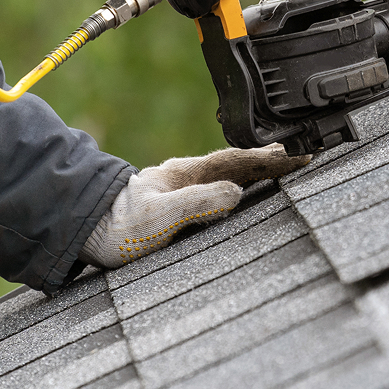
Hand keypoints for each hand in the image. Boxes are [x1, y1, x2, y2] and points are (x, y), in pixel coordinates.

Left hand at [79, 144, 308, 267]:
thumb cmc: (116, 228)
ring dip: (260, 171)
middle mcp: (188, 176)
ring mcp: (183, 188)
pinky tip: (248, 190)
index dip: (271, 160)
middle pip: (239, 163)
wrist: (84, 232)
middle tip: (304, 156)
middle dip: (272, 160)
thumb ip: (198, 203)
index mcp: (187, 173)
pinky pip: (221, 187)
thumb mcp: (159, 217)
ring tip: (285, 168)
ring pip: (231, 174)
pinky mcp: (179, 204)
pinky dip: (243, 183)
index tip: (299, 156)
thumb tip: (236, 193)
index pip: (239, 161)